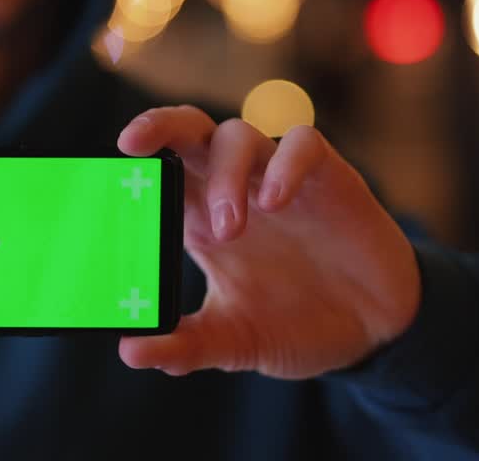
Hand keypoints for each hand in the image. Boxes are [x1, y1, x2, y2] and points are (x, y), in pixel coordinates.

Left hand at [115, 107, 420, 379]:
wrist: (374, 331)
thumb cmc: (297, 323)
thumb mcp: (236, 340)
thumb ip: (188, 346)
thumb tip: (132, 352)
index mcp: (201, 217)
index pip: (159, 171)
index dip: (132, 165)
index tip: (104, 177)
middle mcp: (235, 187)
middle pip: (189, 130)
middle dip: (159, 126)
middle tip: (132, 144)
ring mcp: (279, 178)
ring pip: (240, 136)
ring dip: (225, 173)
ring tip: (229, 227)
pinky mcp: (329, 178)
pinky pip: (304, 144)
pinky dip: (286, 164)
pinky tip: (276, 201)